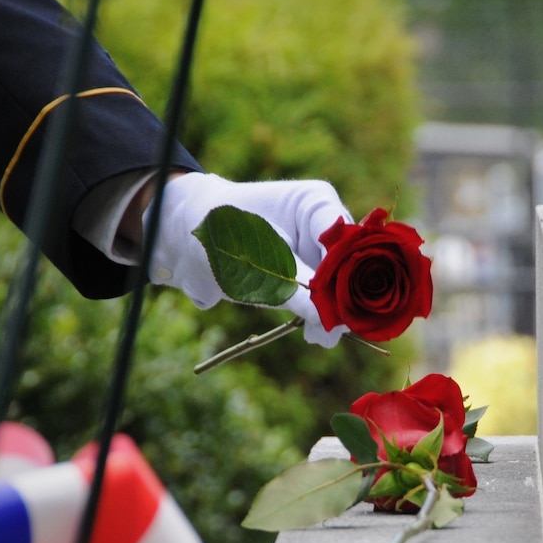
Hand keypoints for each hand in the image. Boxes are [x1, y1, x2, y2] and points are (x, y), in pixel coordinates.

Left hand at [145, 172, 351, 347]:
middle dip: (343, 299)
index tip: (336, 303)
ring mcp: (318, 253)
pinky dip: (322, 318)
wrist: (191, 236)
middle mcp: (324, 229)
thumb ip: (292, 280)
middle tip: (332, 329)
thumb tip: (324, 315)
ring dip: (335, 313)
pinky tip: (317, 335)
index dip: (346, 272)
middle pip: (351, 267)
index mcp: (317, 204)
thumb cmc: (219, 228)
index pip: (347, 239)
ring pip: (341, 287)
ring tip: (322, 337)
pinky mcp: (307, 278)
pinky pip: (323, 300)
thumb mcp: (253, 252)